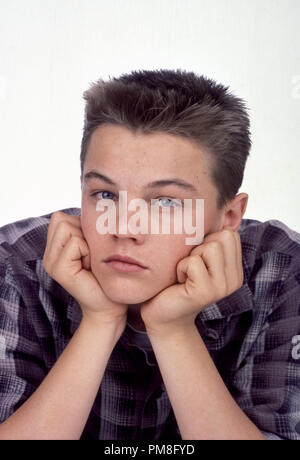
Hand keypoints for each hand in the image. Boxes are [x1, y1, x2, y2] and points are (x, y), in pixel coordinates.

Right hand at [42, 211, 127, 327]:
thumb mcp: (96, 246)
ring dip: (87, 242)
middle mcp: (48, 255)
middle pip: (62, 219)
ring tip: (91, 262)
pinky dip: (89, 251)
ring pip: (68, 227)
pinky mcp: (59, 270)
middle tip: (91, 256)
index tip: (91, 250)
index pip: (60, 217)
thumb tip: (94, 206)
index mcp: (55, 248)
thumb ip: (85, 229)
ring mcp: (50, 263)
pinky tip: (91, 268)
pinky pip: (76, 242)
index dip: (81, 227)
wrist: (111, 305)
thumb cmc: (108, 275)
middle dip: (83, 233)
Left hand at [141, 229, 243, 334]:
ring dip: (189, 257)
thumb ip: (210, 239)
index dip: (207, 240)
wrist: (162, 315)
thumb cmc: (176, 281)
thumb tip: (226, 206)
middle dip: (199, 246)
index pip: (229, 233)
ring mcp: (222, 287)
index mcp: (235, 269)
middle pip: (222, 237)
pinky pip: (192, 262)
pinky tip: (179, 283)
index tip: (197, 259)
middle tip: (190, 267)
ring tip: (185, 275)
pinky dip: (180, 268)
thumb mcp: (197, 257)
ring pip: (209, 246)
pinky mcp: (206, 292)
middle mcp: (235, 279)